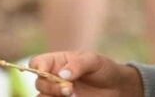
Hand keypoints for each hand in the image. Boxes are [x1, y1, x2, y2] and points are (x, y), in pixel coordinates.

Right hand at [29, 51, 143, 96]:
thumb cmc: (104, 69)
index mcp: (57, 61)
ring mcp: (58, 92)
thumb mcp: (94, 61)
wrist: (116, 88)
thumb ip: (78, 64)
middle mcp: (54, 77)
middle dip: (51, 86)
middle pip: (38, 83)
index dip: (39, 68)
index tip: (48, 73)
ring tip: (73, 96)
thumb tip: (62, 74)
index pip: (37, 63)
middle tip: (70, 89)